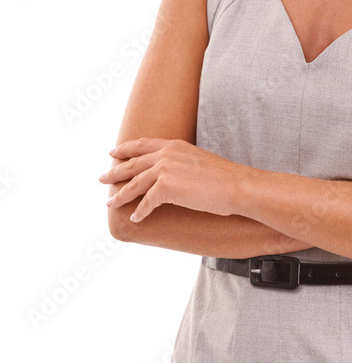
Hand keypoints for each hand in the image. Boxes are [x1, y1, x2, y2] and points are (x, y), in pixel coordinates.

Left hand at [98, 137, 247, 222]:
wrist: (238, 186)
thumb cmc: (227, 178)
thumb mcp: (201, 161)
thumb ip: (184, 164)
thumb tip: (178, 176)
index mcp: (175, 145)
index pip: (143, 144)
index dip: (126, 148)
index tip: (114, 152)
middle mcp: (166, 154)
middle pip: (132, 163)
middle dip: (115, 171)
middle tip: (102, 178)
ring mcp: (164, 169)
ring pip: (134, 184)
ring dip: (121, 195)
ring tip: (110, 203)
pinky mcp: (165, 188)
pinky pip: (146, 203)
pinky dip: (140, 211)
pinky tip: (136, 218)